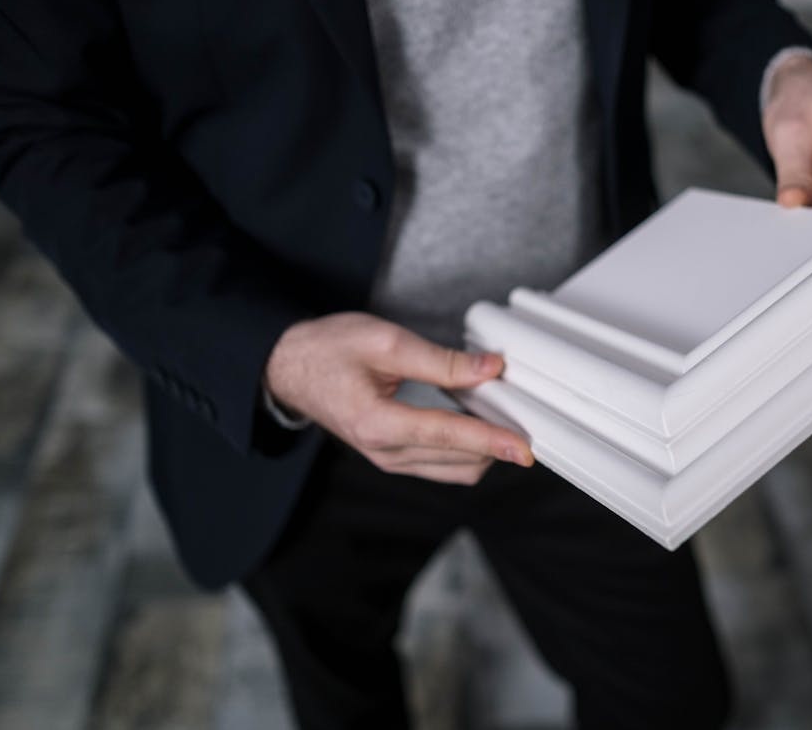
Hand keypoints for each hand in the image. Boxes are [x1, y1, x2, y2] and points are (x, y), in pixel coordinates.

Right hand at [264, 312, 532, 484]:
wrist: (288, 367)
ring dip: (483, 449)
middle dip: (494, 443)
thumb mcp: (385, 341)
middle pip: (459, 462)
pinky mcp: (394, 457)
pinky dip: (465, 449)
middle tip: (520, 412)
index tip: (523, 446)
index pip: (447, 436)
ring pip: (455, 469)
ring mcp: (389, 460)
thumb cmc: (328, 350)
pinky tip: (474, 420)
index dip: (490, 440)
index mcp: (378, 423)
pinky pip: (442, 465)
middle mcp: (385, 452)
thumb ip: (439, 360)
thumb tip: (489, 369)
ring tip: (501, 414)